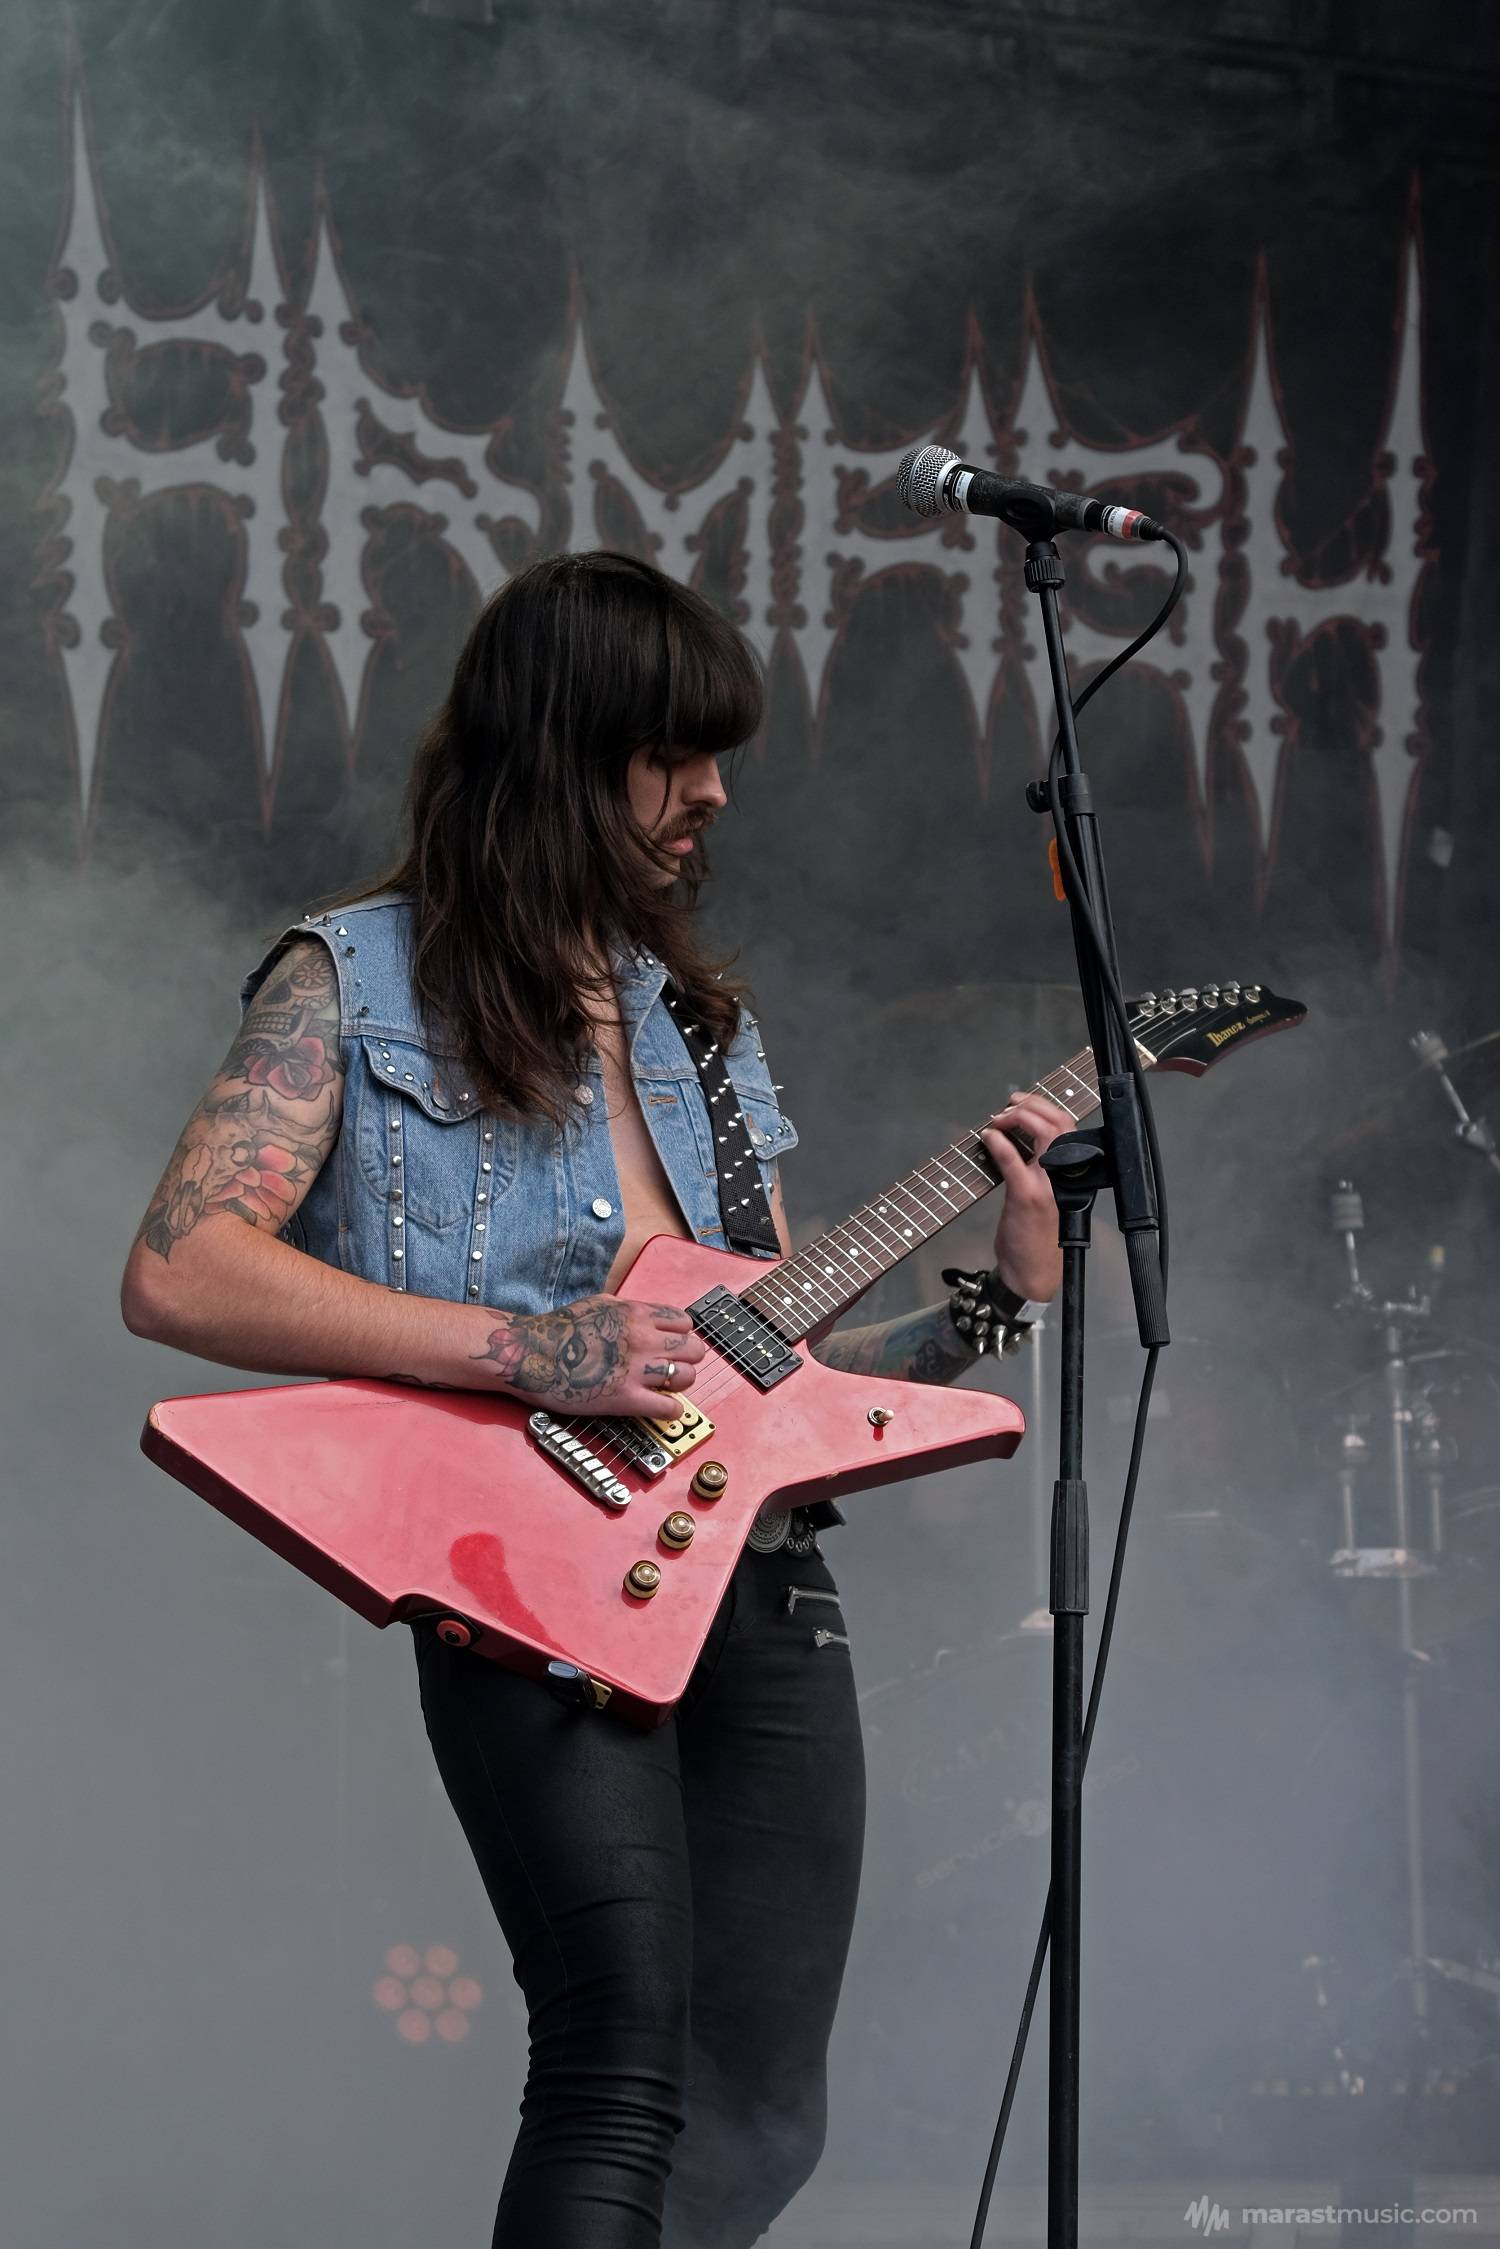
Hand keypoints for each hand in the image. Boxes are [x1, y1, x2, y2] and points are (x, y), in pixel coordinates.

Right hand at [472, 1293, 707, 1418]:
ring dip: (679, 1384)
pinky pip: (669, 1407)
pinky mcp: (626, 1398)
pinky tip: (660, 1408)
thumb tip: (647, 1316)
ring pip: (686, 1377)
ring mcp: (636, 1369)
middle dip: (687, 1360)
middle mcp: (643, 1339)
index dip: (681, 1336)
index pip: (684, 1323)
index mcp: (637, 1314)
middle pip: (694, 1349)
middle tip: (674, 1367)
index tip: (673, 1346)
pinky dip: (670, 1410)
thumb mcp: (600, 1303)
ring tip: (665, 1388)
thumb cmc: (559, 1329)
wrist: (532, 1353)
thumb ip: (629, 1309)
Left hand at [982, 1092, 1073, 1302]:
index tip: (1021, 1102)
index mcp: (1071, 1173)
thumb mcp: (1043, 1195)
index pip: (1066, 1127)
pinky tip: (988, 1138)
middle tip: (1009, 1103)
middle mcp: (1064, 1176)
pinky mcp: (1027, 1198)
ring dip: (1017, 1118)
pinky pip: (1014, 1162)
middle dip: (1031, 1105)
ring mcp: (1047, 1186)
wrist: (1032, 1272)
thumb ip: (1036, 1166)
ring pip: (1043, 1135)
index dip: (1043, 1107)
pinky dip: (999, 1144)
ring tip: (998, 1118)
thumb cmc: (1036, 1235)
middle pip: (1059, 1123)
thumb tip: (1014, 1137)